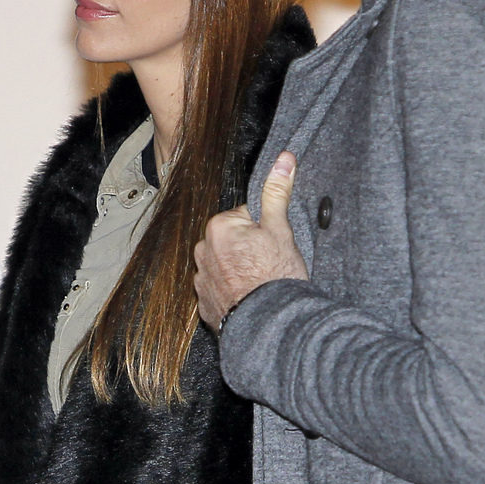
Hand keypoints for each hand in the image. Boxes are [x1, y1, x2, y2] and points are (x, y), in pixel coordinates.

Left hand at [194, 151, 307, 327]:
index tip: (274, 246)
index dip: (264, 230)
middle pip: (233, 242)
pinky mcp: (205, 306)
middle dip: (249, 250)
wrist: (269, 324)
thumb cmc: (275, 275)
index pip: (244, 217)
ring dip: (240, 272)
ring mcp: (201, 281)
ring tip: (262, 285)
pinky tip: (251, 299)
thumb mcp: (281, 229)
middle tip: (270, 265)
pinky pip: (221, 292)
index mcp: (218, 227)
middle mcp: (202, 251)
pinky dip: (234, 294)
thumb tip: (283, 159)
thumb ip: (277, 193)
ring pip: (226, 267)